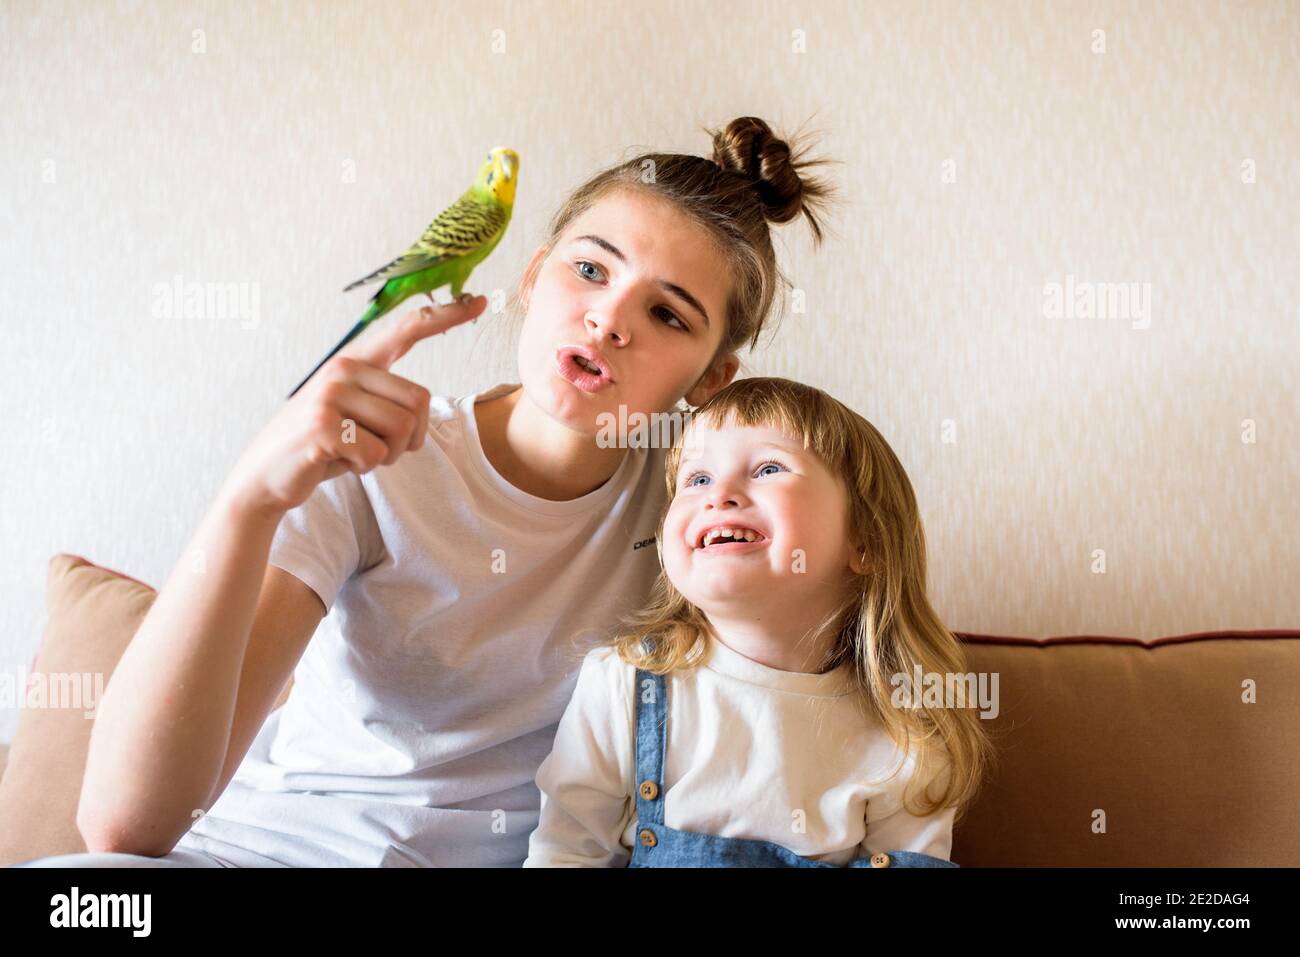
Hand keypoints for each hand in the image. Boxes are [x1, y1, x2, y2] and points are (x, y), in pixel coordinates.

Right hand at [223, 294, 487, 518]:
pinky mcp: (323, 424)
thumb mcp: (355, 416)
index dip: (446, 316)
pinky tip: (337, 462)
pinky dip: (364, 468)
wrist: (266, 477)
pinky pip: (375, 453)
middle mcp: (344, 369)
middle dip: (409, 438)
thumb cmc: (321, 448)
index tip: (481, 301)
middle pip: (419, 401)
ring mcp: (331, 394)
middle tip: (376, 449)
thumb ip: (385, 402)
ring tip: (353, 454)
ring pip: (402, 429)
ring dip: (386, 455)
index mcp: (356, 363)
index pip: (406, 331)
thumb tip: (423, 404)